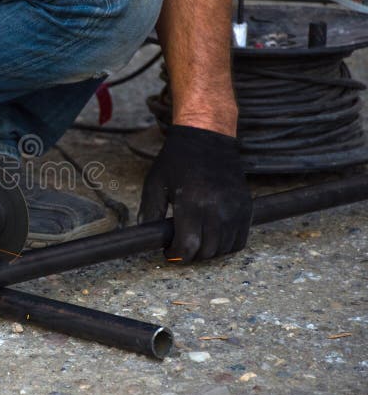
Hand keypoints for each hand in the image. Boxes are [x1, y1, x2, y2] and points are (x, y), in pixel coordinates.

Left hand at [138, 125, 252, 262]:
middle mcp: (217, 208)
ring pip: (224, 249)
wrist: (207, 139)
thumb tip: (147, 235)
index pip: (189, 245)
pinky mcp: (246, 207)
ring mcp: (235, 209)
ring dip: (208, 251)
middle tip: (180, 246)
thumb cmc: (177, 161)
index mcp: (192, 203)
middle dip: (191, 255)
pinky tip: (212, 237)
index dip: (177, 255)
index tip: (169, 252)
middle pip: (207, 251)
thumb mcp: (155, 183)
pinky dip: (226, 245)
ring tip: (195, 240)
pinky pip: (240, 240)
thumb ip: (149, 211)